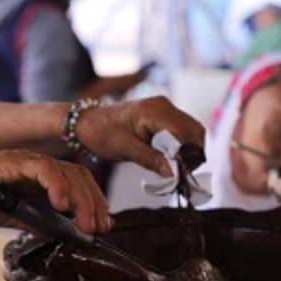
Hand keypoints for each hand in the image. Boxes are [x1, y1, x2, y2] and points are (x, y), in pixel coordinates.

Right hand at [0, 149, 111, 233]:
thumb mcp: (11, 217)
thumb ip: (34, 221)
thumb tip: (59, 234)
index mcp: (36, 176)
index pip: (76, 183)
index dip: (93, 203)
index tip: (102, 226)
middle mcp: (34, 164)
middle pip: (79, 175)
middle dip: (95, 203)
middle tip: (101, 228)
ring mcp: (24, 160)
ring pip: (67, 172)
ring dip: (82, 200)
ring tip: (87, 224)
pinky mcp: (12, 161)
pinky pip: (43, 169)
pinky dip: (57, 187)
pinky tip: (62, 206)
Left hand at [77, 96, 204, 176]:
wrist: (86, 124)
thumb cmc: (101, 134)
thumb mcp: (125, 149)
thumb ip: (151, 159)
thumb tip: (174, 173)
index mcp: (154, 110)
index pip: (186, 132)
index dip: (189, 154)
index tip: (184, 174)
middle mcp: (164, 105)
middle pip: (194, 131)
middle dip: (192, 154)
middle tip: (182, 175)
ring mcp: (164, 109)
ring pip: (191, 132)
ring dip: (188, 152)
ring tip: (176, 170)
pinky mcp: (162, 117)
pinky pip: (181, 132)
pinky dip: (181, 147)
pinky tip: (170, 160)